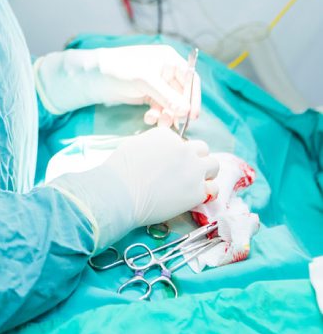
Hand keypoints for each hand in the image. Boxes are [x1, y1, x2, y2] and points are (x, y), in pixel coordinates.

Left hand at [35, 45, 200, 127]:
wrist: (92, 77)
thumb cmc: (119, 69)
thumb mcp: (145, 80)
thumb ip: (167, 96)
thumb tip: (187, 111)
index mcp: (168, 59)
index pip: (190, 78)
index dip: (193, 97)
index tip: (192, 115)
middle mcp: (165, 70)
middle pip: (181, 94)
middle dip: (178, 110)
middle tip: (173, 124)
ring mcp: (155, 83)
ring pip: (170, 103)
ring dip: (167, 115)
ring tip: (159, 123)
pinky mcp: (146, 94)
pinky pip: (159, 107)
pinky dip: (157, 115)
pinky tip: (148, 118)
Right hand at [50, 127, 218, 251]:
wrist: (121, 194)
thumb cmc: (120, 171)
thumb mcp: (134, 146)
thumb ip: (152, 145)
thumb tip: (158, 153)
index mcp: (166, 135)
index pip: (180, 141)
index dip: (176, 154)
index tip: (168, 165)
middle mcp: (183, 148)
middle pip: (201, 149)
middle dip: (196, 159)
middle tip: (187, 173)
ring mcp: (193, 168)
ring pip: (214, 165)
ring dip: (206, 173)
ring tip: (196, 184)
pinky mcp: (197, 190)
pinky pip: (213, 188)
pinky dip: (207, 192)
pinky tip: (196, 197)